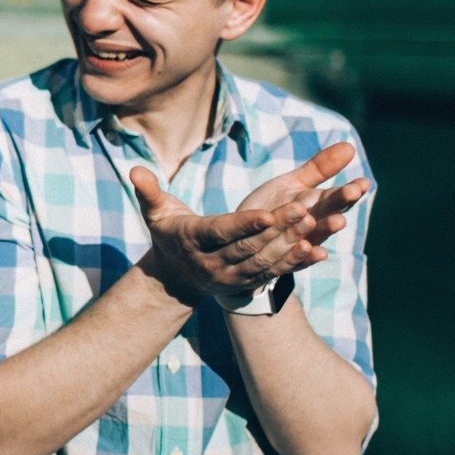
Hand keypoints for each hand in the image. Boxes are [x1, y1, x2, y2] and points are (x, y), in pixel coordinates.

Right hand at [129, 142, 366, 303]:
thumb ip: (148, 191)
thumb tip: (135, 170)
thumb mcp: (155, 212)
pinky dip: (297, 262)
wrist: (176, 277)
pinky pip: (275, 273)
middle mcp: (213, 263)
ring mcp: (231, 277)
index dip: (244, 224)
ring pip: (266, 261)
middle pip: (249, 246)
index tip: (267, 212)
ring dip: (292, 244)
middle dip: (277, 229)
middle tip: (304, 209)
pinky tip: (320, 250)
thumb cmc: (168, 233)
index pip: (221, 232)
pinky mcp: (248, 283)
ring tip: (316, 223)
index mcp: (192, 241)